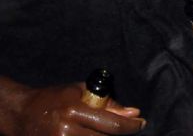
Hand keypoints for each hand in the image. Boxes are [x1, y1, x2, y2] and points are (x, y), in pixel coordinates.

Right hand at [13, 83, 145, 135]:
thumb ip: (107, 103)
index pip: (112, 124)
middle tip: (123, 127)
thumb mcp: (80, 92)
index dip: (131, 126)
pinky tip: (92, 134)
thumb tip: (133, 113)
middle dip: (119, 133)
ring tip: (101, 129)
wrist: (21, 114)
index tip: (142, 124)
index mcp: (74, 111)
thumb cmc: (53, 98)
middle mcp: (67, 131)